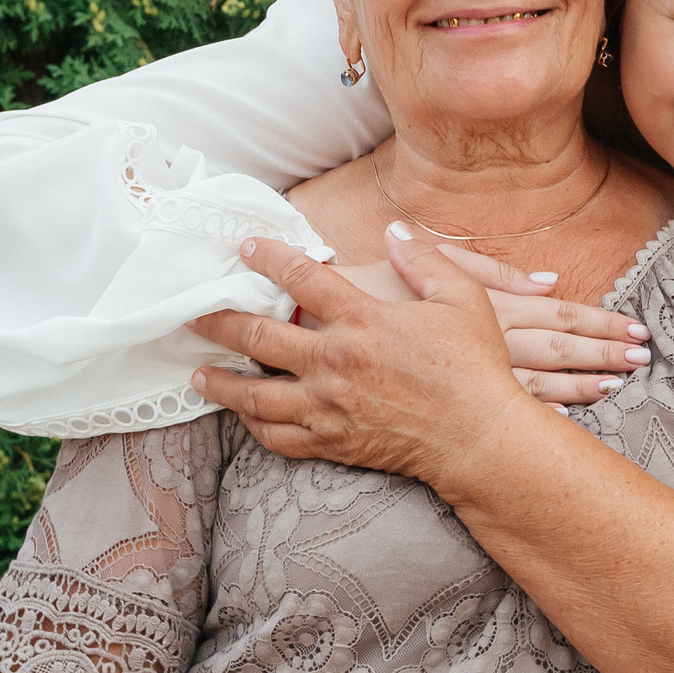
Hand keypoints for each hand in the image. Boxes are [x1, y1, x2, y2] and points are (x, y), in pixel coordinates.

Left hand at [190, 229, 555, 486]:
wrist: (479, 437)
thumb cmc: (475, 367)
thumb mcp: (463, 300)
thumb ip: (424, 260)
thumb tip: (394, 230)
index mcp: (363, 320)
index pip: (300, 278)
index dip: (268, 258)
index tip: (245, 250)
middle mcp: (335, 362)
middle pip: (257, 336)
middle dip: (219, 321)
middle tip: (194, 313)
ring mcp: (328, 406)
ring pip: (254, 394)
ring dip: (221, 381)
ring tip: (199, 372)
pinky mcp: (332, 441)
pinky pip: (277, 437)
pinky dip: (254, 426)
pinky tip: (243, 416)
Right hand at [371, 245, 652, 406]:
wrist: (313, 325)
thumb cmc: (374, 291)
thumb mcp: (430, 270)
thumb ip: (490, 274)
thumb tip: (549, 282)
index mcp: (486, 307)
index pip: (557, 316)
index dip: (599, 324)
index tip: (637, 331)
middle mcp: (484, 345)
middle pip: (558, 353)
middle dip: (603, 356)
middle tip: (642, 360)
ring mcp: (466, 378)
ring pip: (537, 388)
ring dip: (579, 388)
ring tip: (616, 388)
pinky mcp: (447, 403)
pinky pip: (499, 415)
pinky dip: (535, 421)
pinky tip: (562, 427)